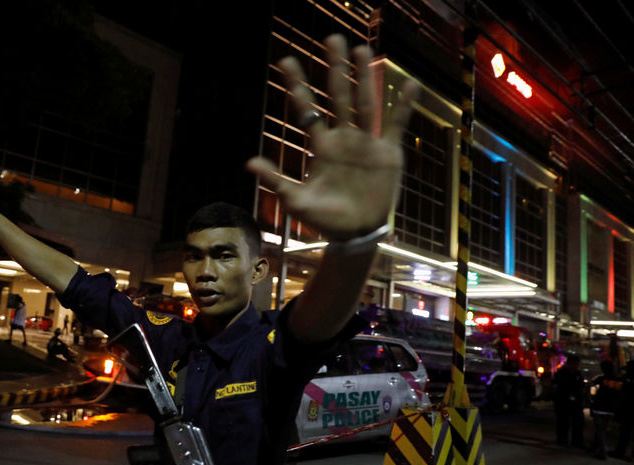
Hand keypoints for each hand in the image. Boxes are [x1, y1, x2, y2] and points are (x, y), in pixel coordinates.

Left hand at [246, 35, 418, 240]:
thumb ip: (276, 181)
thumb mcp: (297, 201)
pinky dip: (402, 105)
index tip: (285, 61)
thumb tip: (249, 162)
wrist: (355, 234)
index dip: (297, 86)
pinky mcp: (387, 153)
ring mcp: (366, 143)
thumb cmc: (324, 220)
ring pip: (365, 103)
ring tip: (362, 50)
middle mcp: (343, 138)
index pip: (307, 109)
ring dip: (364, 77)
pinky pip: (395, 124)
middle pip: (337, 96)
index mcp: (321, 146)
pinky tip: (408, 83)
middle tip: (331, 39)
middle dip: (334, 69)